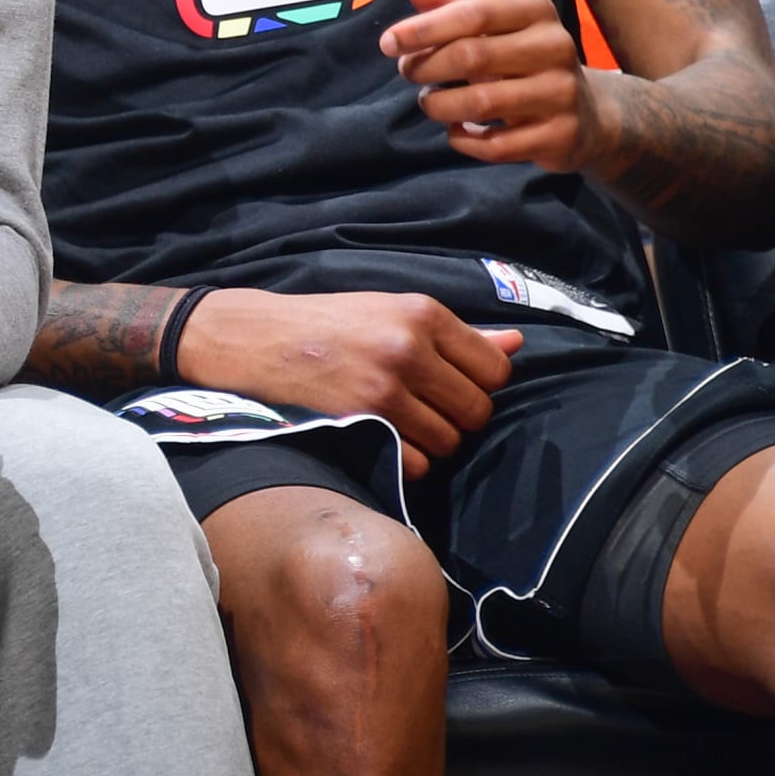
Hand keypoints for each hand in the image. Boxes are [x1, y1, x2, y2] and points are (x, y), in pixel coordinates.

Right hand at [179, 287, 520, 480]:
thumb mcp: (390, 313)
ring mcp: (386, 386)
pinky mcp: (363, 421)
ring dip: (431, 442)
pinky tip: (383, 438)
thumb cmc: (329, 324)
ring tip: (400, 423)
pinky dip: (406, 461)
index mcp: (423, 313)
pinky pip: (417, 463)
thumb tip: (517, 344)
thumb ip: (458, 335)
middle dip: (456, 418)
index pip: (495, 369)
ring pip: (450, 441)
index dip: (477, 385)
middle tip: (423, 408)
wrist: (257, 339)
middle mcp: (409, 346)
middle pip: (477, 410)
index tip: (448, 385)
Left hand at [381, 0, 604, 172]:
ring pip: (481, 103)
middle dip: (426, 67)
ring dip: (439, 106)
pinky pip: (496, 146)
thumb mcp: (491, 23)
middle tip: (408, 72)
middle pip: (472, 56)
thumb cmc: (520, 56)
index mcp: (534, 9)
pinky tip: (456, 131)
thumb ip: (450, 3)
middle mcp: (554, 46)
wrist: (586, 112)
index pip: (473, 13)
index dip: (424, 28)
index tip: (388, 43)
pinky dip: (463, 140)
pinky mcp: (560, 135)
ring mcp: (561, 93)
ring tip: (430, 101)